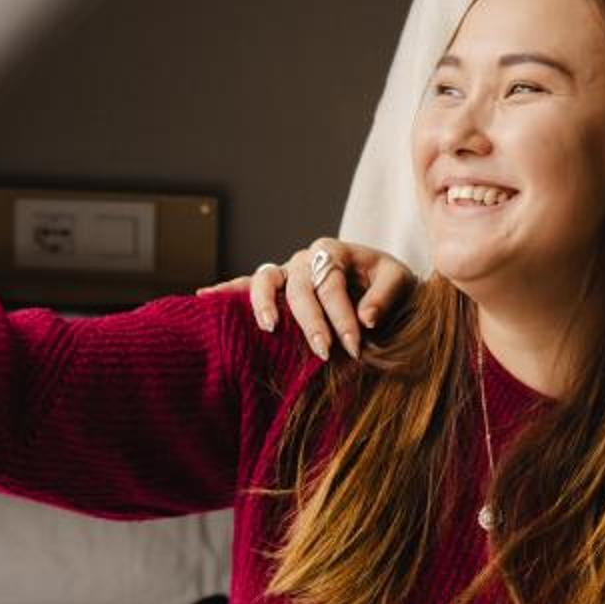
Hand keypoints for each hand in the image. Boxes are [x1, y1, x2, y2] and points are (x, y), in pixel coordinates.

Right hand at [196, 237, 411, 359]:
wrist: (382, 286)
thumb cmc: (389, 283)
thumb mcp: (400, 281)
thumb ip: (386, 295)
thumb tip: (366, 319)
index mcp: (334, 251)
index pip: (332, 284)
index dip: (342, 316)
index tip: (355, 346)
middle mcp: (305, 258)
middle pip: (300, 287)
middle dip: (312, 321)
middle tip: (326, 352)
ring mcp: (286, 272)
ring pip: (265, 279)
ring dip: (264, 303)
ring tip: (270, 328)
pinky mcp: (274, 288)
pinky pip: (245, 286)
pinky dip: (225, 290)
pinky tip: (204, 297)